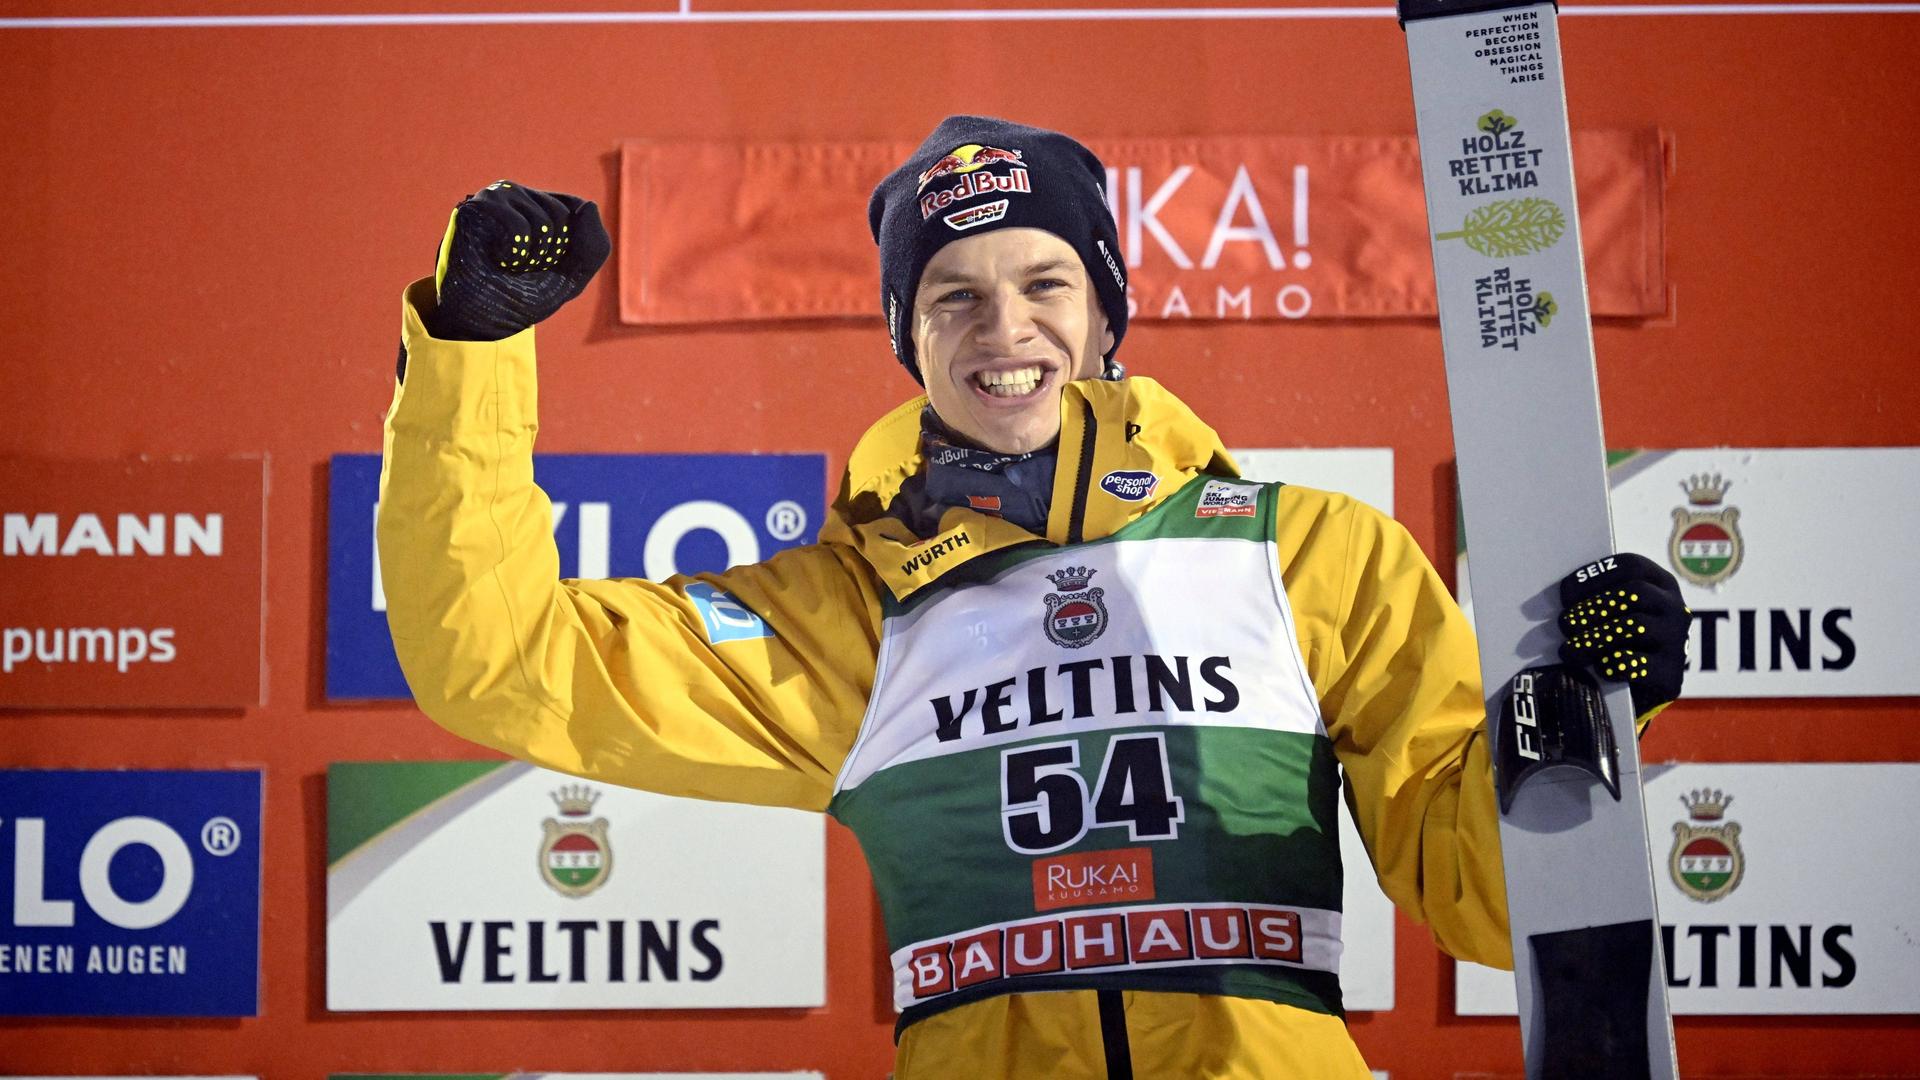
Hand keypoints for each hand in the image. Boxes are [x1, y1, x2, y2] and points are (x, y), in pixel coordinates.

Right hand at [425, 180, 610, 340]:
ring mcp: (495, 198)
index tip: (547, 265)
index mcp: (539, 206)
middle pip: (562, 214)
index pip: (576, 208)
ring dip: (533, 258)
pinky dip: (517, 254)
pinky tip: (499, 260)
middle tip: (525, 268)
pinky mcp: (475, 208)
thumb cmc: (522, 297)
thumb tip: (589, 204)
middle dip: (552, 254)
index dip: (570, 247)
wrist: (481, 320)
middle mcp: (517, 196)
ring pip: (543, 222)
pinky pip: (518, 226)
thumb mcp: (572, 277)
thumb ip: (594, 246)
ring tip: (510, 266)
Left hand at [1557, 553, 1688, 726]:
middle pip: (1635, 593)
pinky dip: (1615, 664)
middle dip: (1594, 606)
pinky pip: (1641, 665)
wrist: (1635, 691)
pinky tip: (1598, 667)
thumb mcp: (1607, 616)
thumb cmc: (1614, 642)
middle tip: (1564, 623)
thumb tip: (1548, 599)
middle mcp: (1675, 608)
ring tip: (1568, 650)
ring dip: (1595, 637)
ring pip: (1635, 626)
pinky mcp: (1672, 676)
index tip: (1565, 593)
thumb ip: (1591, 601)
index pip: (1631, 565)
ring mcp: (1677, 641)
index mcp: (1659, 584)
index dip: (1595, 576)